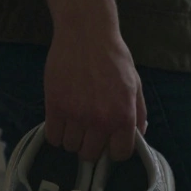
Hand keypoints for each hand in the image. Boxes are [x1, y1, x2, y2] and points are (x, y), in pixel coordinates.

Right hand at [44, 19, 146, 160]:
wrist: (86, 35)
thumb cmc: (114, 58)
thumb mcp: (135, 84)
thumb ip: (138, 113)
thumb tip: (138, 135)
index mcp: (124, 116)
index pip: (119, 154)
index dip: (114, 150)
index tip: (108, 142)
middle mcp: (101, 121)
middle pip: (90, 155)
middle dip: (91, 146)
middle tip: (89, 131)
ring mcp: (76, 115)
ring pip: (70, 147)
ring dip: (72, 138)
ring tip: (75, 122)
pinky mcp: (55, 107)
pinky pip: (52, 137)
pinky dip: (56, 132)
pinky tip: (61, 120)